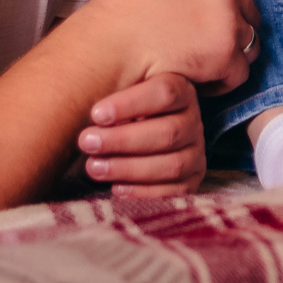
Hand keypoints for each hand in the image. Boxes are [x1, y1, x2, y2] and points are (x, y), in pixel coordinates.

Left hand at [78, 73, 206, 196]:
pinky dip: (144, 192)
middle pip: (168, 132)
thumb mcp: (116, 98)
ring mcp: (195, 153)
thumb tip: (93, 108)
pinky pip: (175, 192)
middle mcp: (193, 122)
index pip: (165, 93)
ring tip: (93, 167)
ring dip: (129, 168)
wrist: (126, 143)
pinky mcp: (191, 181)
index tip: (95, 114)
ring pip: (172, 165)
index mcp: (180, 90)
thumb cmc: (116, 115)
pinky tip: (116, 188)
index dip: (130, 104)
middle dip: (123, 140)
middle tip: (86, 142)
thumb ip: (111, 93)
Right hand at [81, 0, 259, 93]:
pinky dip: (221, 83)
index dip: (228, 10)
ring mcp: (227, 21)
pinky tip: (196, 82)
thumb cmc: (117, 20)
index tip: (214, 27)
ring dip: (229, 58)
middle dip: (233, 34)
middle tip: (209, 52)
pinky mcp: (225, 55)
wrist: (107, 49)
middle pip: (249, 14)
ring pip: (249, 44)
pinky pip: (239, 74)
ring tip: (201, 69)